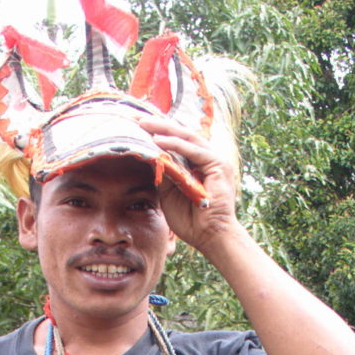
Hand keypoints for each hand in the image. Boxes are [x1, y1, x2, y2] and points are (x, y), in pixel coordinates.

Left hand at [138, 114, 241, 255]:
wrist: (209, 237)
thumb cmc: (191, 220)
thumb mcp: (169, 192)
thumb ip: (163, 173)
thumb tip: (147, 155)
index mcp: (196, 164)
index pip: (176, 141)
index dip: (157, 133)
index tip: (136, 126)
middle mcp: (206, 158)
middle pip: (181, 135)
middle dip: (158, 126)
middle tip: (136, 118)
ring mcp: (215, 160)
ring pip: (187, 137)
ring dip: (164, 129)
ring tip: (144, 124)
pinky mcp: (219, 165)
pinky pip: (194, 150)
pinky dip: (176, 144)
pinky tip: (158, 140)